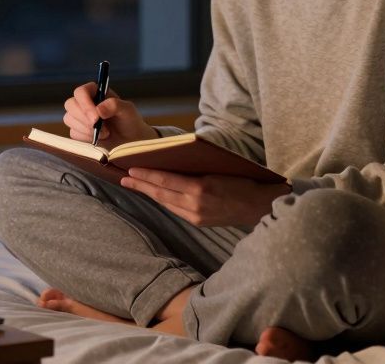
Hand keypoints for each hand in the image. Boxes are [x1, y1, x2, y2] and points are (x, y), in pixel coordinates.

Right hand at [62, 83, 155, 147]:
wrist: (131, 141)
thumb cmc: (130, 122)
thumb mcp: (128, 110)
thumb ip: (115, 105)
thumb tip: (99, 109)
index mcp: (96, 92)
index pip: (81, 92)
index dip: (85, 104)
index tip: (96, 118)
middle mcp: (85, 102)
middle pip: (70, 105)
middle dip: (84, 118)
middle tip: (100, 128)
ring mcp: (79, 117)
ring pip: (69, 119)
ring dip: (86, 129)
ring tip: (105, 133)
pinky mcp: (78, 131)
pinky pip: (73, 133)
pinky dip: (85, 138)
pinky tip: (99, 139)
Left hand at [120, 168, 289, 226]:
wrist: (259, 205)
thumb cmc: (242, 180)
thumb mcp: (218, 169)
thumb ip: (195, 168)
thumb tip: (171, 161)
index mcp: (200, 188)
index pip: (165, 181)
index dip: (146, 175)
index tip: (131, 169)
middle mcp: (195, 205)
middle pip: (161, 194)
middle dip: (141, 185)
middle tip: (124, 177)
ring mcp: (196, 216)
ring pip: (166, 203)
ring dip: (149, 193)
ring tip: (134, 185)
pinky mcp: (199, 222)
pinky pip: (176, 209)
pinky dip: (163, 200)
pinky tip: (155, 194)